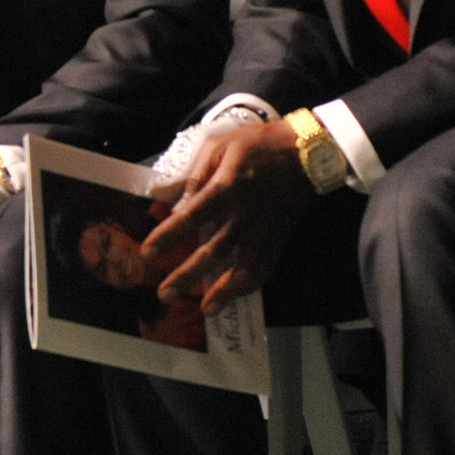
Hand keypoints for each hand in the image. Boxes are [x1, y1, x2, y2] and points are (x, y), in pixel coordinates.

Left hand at [145, 116, 313, 309]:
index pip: (192, 215)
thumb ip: (195, 175)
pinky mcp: (279, 238)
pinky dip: (250, 284)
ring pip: (243, 268)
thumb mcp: (220, 146)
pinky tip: (234, 295)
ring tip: (206, 310)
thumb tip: (173, 201)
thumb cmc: (257, 144)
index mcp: (228, 187)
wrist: (306, 151)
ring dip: (223, 291)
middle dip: (187, 274)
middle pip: (213, 250)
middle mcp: (245, 214)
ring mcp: (264, 230)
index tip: (148, 252)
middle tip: (164, 294)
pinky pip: (265, 268)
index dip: (168, 234)